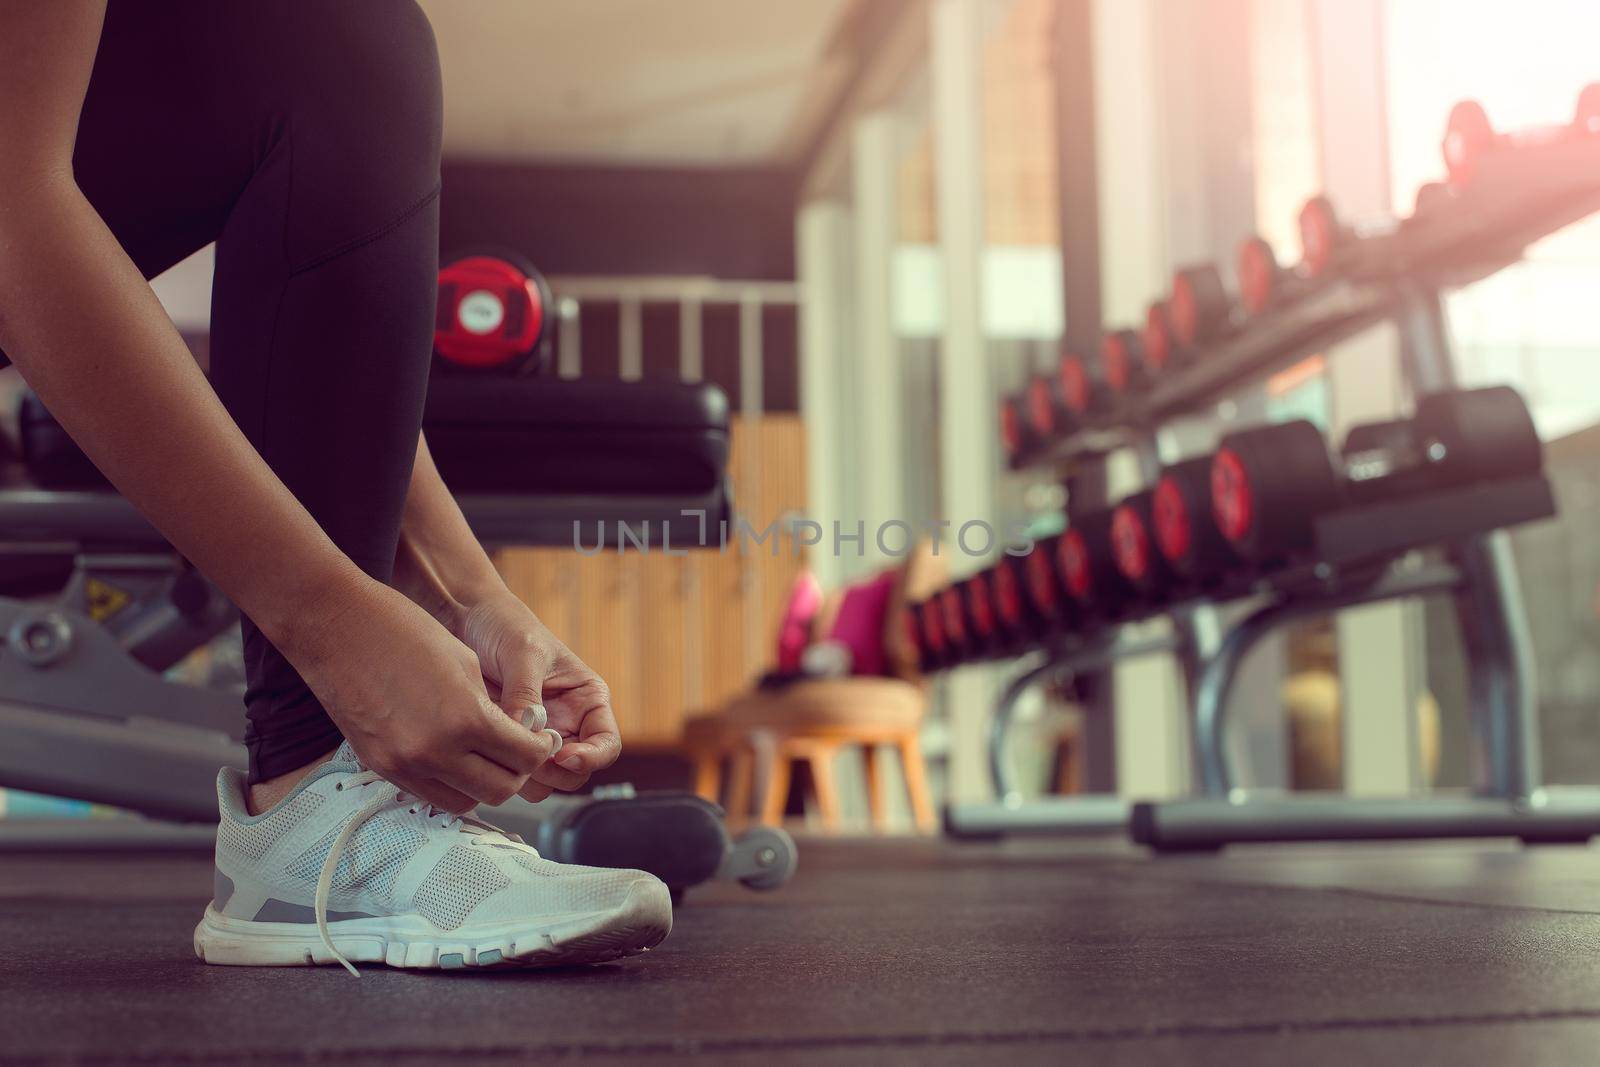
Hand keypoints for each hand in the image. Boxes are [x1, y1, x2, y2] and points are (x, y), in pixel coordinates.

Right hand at [286, 575, 556, 813]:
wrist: (334, 626)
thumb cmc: (403, 630)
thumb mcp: (465, 663)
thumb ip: (494, 708)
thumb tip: (516, 736)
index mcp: (466, 720)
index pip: (525, 757)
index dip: (542, 749)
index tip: (543, 738)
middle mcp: (435, 752)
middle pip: (500, 790)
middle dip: (518, 771)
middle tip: (520, 749)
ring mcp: (404, 764)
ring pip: (465, 802)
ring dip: (483, 784)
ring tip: (486, 755)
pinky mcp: (379, 766)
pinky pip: (429, 794)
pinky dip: (450, 784)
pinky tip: (454, 758)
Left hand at [452, 588, 620, 801]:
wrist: (465, 620)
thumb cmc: (505, 626)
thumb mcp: (524, 653)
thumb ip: (527, 694)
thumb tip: (527, 733)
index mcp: (586, 699)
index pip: (607, 744)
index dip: (592, 758)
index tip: (563, 757)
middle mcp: (567, 724)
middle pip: (577, 773)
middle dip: (555, 773)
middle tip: (526, 758)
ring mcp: (536, 738)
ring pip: (546, 783)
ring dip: (527, 778)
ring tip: (502, 751)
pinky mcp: (506, 745)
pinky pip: (513, 775)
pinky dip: (502, 772)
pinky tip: (485, 750)